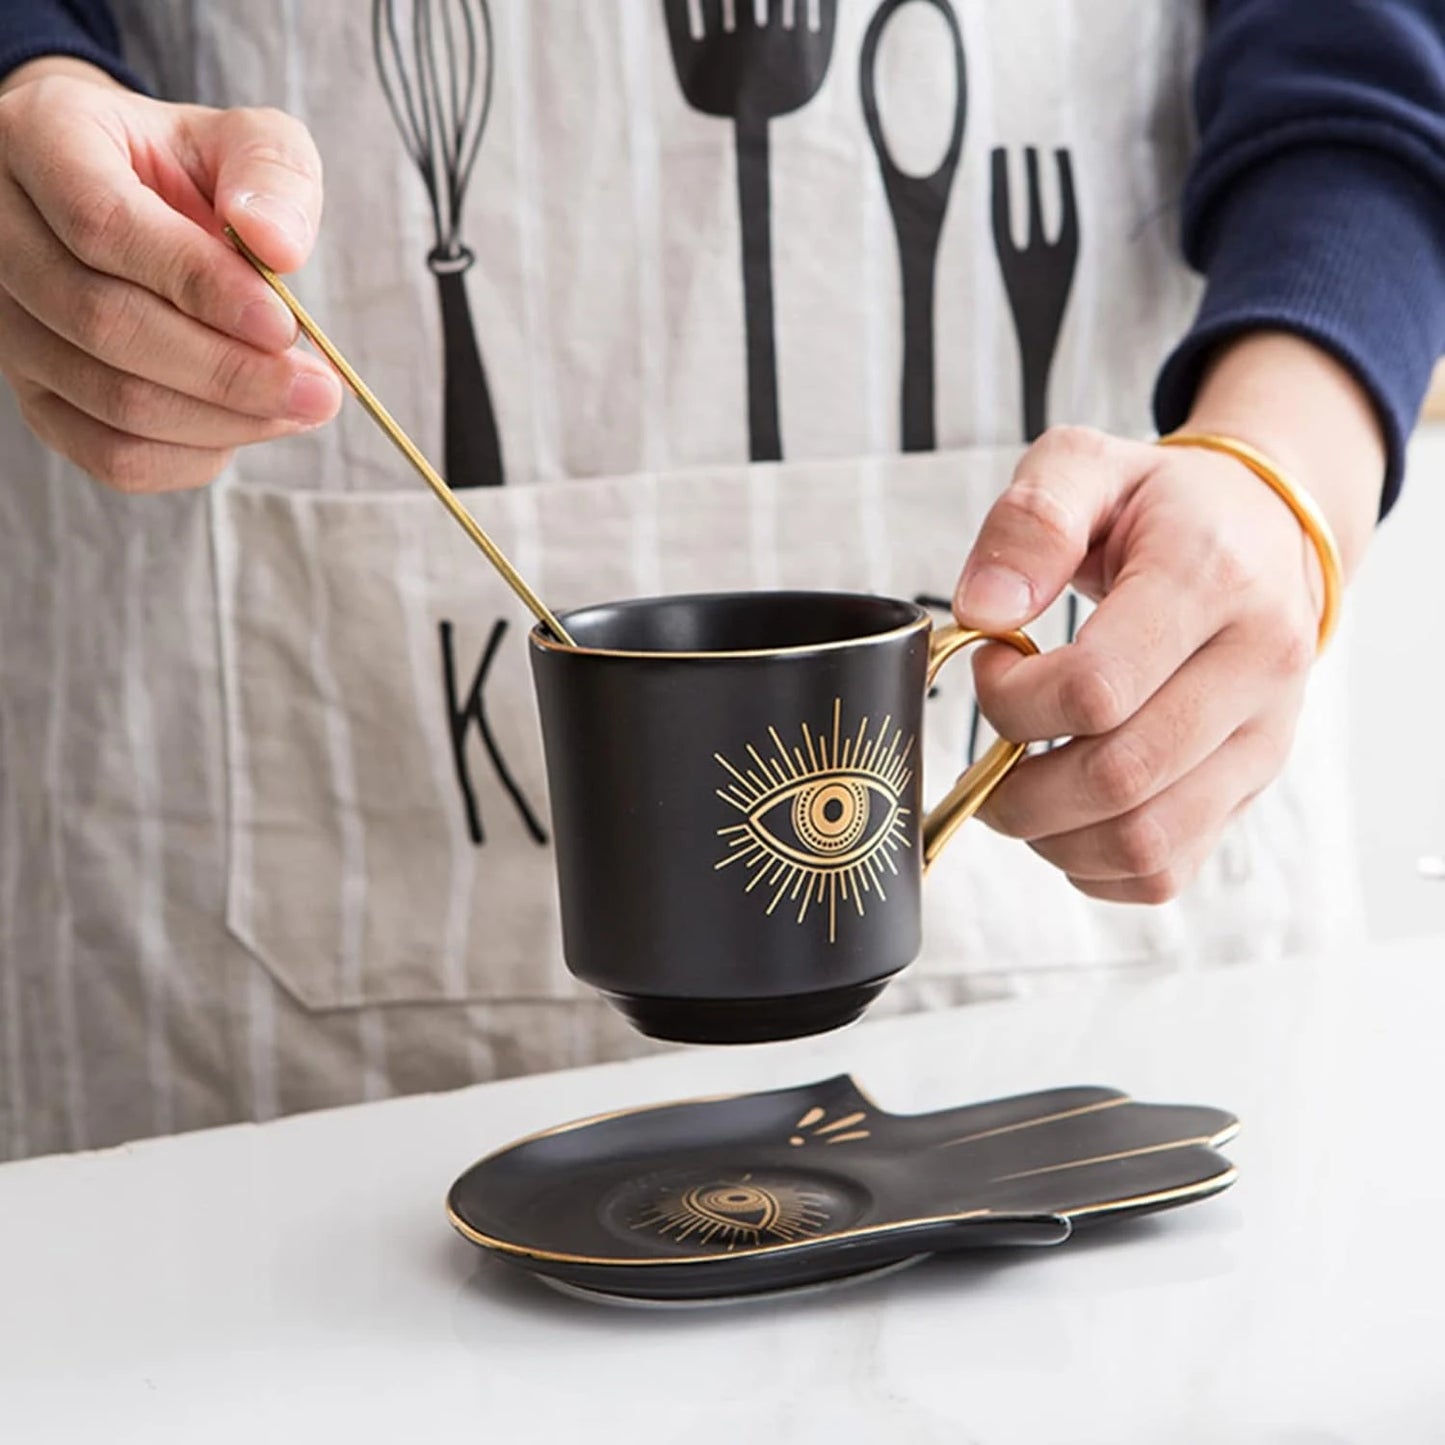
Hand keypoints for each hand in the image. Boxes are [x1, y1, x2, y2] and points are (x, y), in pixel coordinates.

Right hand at [0, 59, 340, 491]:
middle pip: (104, 323)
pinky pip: (112, 455)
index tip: (284, 326)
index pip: (103, 224)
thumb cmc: (192, 171)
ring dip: (224, 419)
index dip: (200, 285)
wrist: (139, 206)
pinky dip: (194, 456)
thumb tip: (279, 246)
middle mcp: (2, 235)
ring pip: (111, 401)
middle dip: (228, 371)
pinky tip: (248, 426)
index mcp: (42, 140)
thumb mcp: (246, 143)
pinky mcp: (38, 397)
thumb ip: (272, 175)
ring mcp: (11, 326)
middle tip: (318, 390)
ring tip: (298, 404)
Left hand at [953, 333, 1384, 902]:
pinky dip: (1093, 866)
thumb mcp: (1086, 465)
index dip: (1013, 699)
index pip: (1098, 690)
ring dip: (1050, 837)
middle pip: (1120, 778)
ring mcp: (1261, 739)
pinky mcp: (1249, 788)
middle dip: (1018, 787)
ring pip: (1145, 842)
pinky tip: (1063, 817)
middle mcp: (1255, 669)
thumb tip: (981, 611)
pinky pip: (1166, 869)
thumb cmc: (1159, 505)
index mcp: (1210, 581)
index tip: (989, 666)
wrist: (1263, 531)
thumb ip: (1029, 520)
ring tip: (1018, 790)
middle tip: (986, 755)